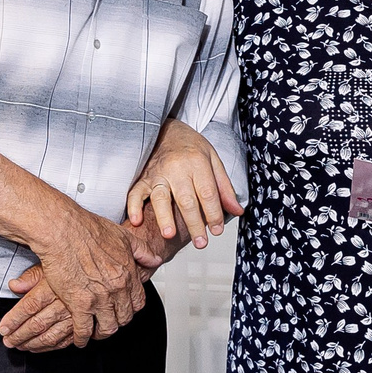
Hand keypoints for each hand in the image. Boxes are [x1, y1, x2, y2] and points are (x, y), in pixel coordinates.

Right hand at [0, 209, 145, 350]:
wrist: (62, 230)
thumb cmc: (87, 229)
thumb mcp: (123, 236)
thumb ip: (142, 250)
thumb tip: (155, 259)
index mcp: (128, 274)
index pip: (138, 302)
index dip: (132, 308)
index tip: (125, 309)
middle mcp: (116, 288)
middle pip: (124, 317)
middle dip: (118, 322)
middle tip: (110, 322)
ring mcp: (98, 298)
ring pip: (107, 327)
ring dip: (102, 333)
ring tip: (96, 332)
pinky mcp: (78, 304)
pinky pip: (83, 330)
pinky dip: (82, 338)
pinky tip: (79, 338)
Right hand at [124, 119, 244, 252]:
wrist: (167, 130)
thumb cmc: (191, 147)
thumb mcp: (214, 160)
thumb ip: (224, 187)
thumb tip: (237, 210)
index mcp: (197, 163)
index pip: (208, 193)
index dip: (214, 214)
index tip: (217, 230)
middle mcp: (177, 168)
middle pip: (186, 200)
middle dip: (195, 223)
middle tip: (202, 243)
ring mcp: (158, 174)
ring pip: (161, 198)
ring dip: (165, 218)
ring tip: (170, 235)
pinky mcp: (143, 178)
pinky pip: (136, 193)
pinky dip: (134, 207)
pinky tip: (136, 221)